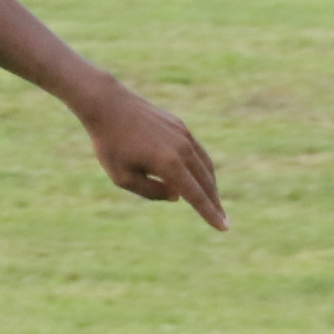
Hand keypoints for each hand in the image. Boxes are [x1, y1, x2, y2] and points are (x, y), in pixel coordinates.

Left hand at [75, 85, 226, 229]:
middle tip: (224, 220)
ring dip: (211, 185)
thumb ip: (151, 192)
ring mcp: (184, 135)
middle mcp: (182, 149)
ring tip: (213, 201)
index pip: (195, 195)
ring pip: (205, 166)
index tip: (224, 227)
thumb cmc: (111, 144)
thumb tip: (177, 196)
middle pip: (206, 182)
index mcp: (168, 164)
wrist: (109, 105)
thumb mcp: (123, 177)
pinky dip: (203, 167)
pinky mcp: (181, 126)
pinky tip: (200, 177)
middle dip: (215, 203)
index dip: (210, 213)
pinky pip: (198, 151)